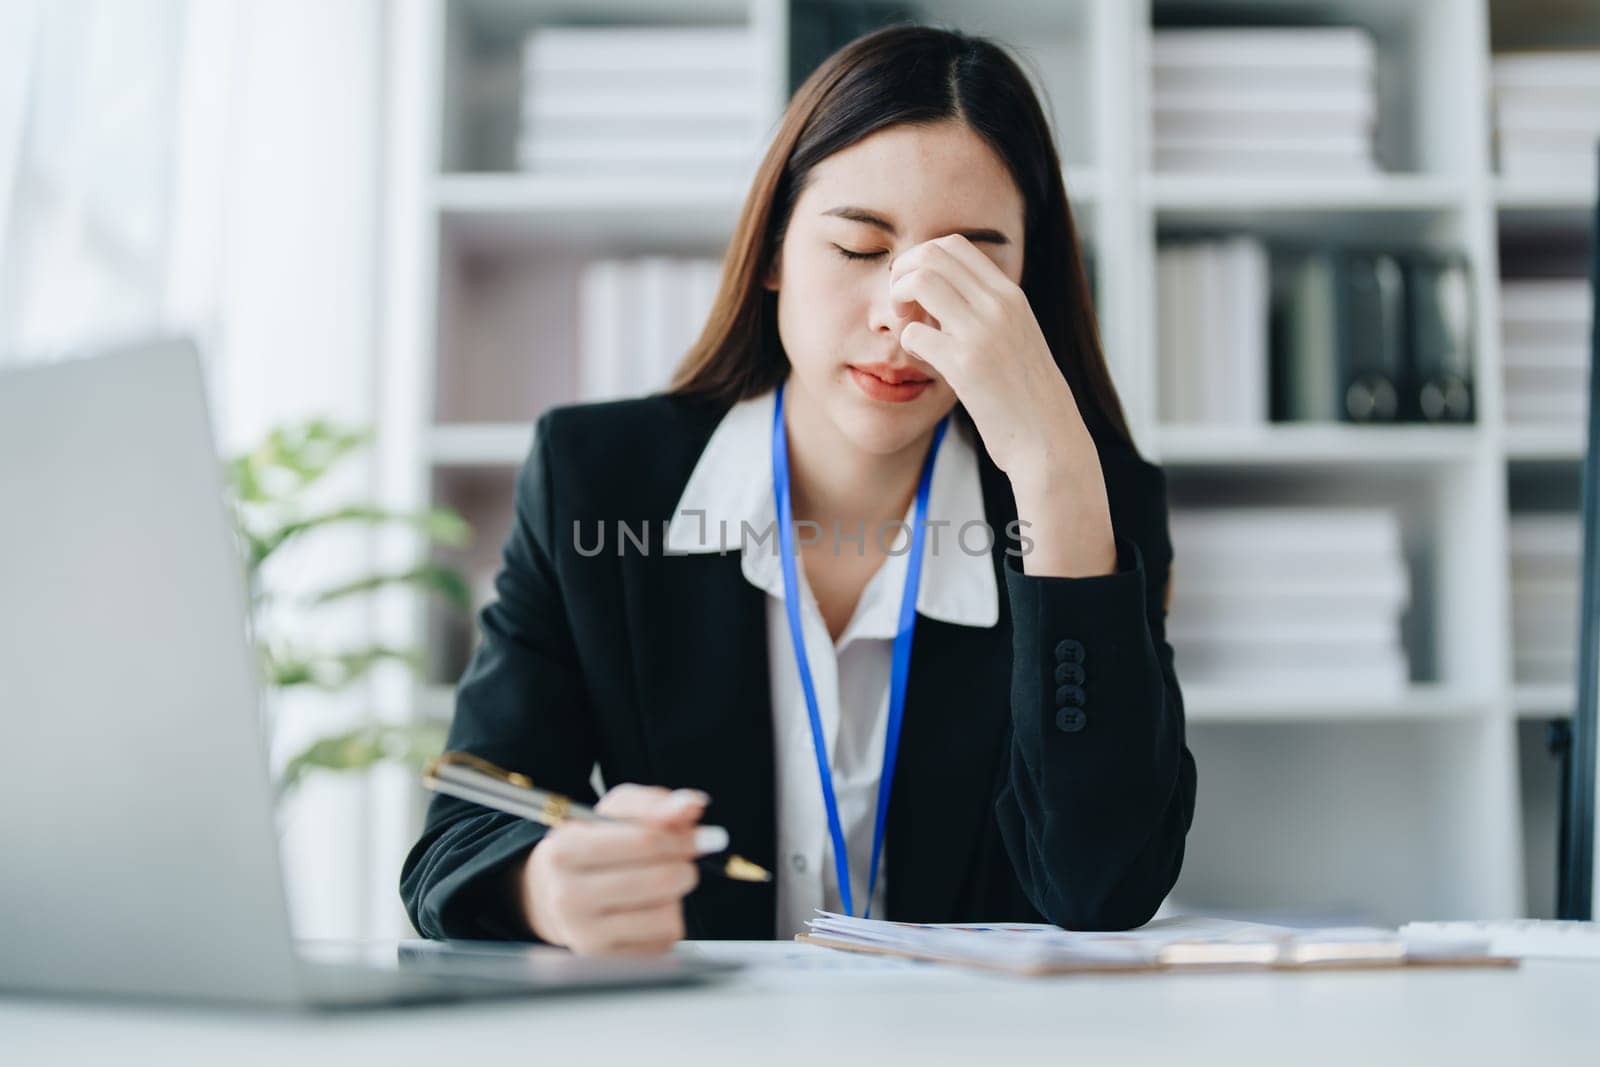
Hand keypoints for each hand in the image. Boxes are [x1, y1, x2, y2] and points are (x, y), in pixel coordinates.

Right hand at [513, 784, 708, 954]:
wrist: (555, 895)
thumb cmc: (591, 845)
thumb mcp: (615, 812)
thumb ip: (654, 804)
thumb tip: (691, 805)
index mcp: (564, 851)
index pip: (644, 842)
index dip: (684, 837)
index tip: (705, 837)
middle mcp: (568, 897)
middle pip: (661, 880)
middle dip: (684, 866)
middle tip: (682, 860)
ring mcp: (585, 935)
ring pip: (666, 915)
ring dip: (674, 896)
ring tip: (656, 885)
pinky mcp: (607, 961)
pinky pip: (664, 941)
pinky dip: (666, 921)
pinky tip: (646, 909)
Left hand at [889, 234, 1093, 493]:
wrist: (1050, 441)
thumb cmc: (1028, 398)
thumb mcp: (1019, 339)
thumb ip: (991, 313)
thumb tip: (950, 298)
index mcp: (1011, 296)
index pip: (955, 245)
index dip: (922, 260)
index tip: (917, 291)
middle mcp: (999, 305)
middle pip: (932, 254)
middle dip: (903, 273)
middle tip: (902, 306)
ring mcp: (983, 333)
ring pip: (921, 281)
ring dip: (899, 300)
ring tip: (906, 326)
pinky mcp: (966, 366)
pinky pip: (914, 333)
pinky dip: (906, 342)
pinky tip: (920, 359)